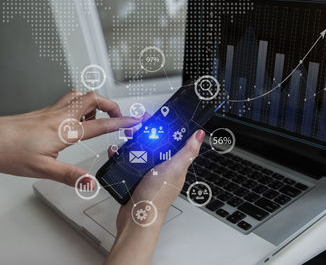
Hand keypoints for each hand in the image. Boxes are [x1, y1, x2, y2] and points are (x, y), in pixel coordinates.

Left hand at [0, 90, 140, 186]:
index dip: (122, 122)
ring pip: (81, 96)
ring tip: (99, 117)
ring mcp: (52, 111)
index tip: (135, 122)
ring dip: (95, 103)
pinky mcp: (44, 112)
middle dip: (111, 105)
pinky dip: (80, 105)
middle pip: (94, 99)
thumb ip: (70, 176)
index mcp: (66, 130)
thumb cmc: (10, 151)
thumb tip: (91, 183)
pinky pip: (68, 101)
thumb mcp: (43, 170)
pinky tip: (76, 119)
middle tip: (119, 117)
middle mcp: (61, 116)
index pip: (102, 124)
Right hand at [104, 129, 203, 264]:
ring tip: (126, 134)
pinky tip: (116, 151)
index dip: (165, 127)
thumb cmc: (157, 197)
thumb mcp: (174, 168)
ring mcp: (149, 173)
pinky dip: (122, 155)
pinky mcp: (136, 178)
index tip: (156, 117)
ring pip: (141, 151)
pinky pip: (129, 162)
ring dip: (133, 142)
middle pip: (156, 143)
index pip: (173, 139)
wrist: (136, 218)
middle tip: (136, 124)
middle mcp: (164, 167)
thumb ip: (187, 151)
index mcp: (176, 163)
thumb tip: (200, 135)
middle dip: (146, 132)